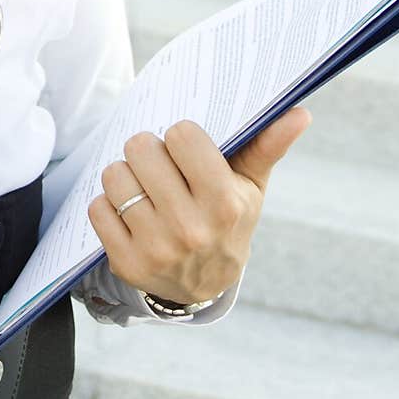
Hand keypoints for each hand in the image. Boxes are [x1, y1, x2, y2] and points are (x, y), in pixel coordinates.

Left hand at [87, 107, 311, 304]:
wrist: (205, 286)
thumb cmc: (228, 220)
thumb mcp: (250, 187)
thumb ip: (268, 146)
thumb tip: (300, 112)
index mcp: (224, 202)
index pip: (181, 134)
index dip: (180, 137)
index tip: (186, 150)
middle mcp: (190, 228)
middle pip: (141, 148)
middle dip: (149, 150)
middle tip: (160, 166)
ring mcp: (156, 248)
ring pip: (115, 174)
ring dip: (126, 175)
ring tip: (145, 187)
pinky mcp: (126, 263)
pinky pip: (97, 207)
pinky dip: (108, 203)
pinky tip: (130, 212)